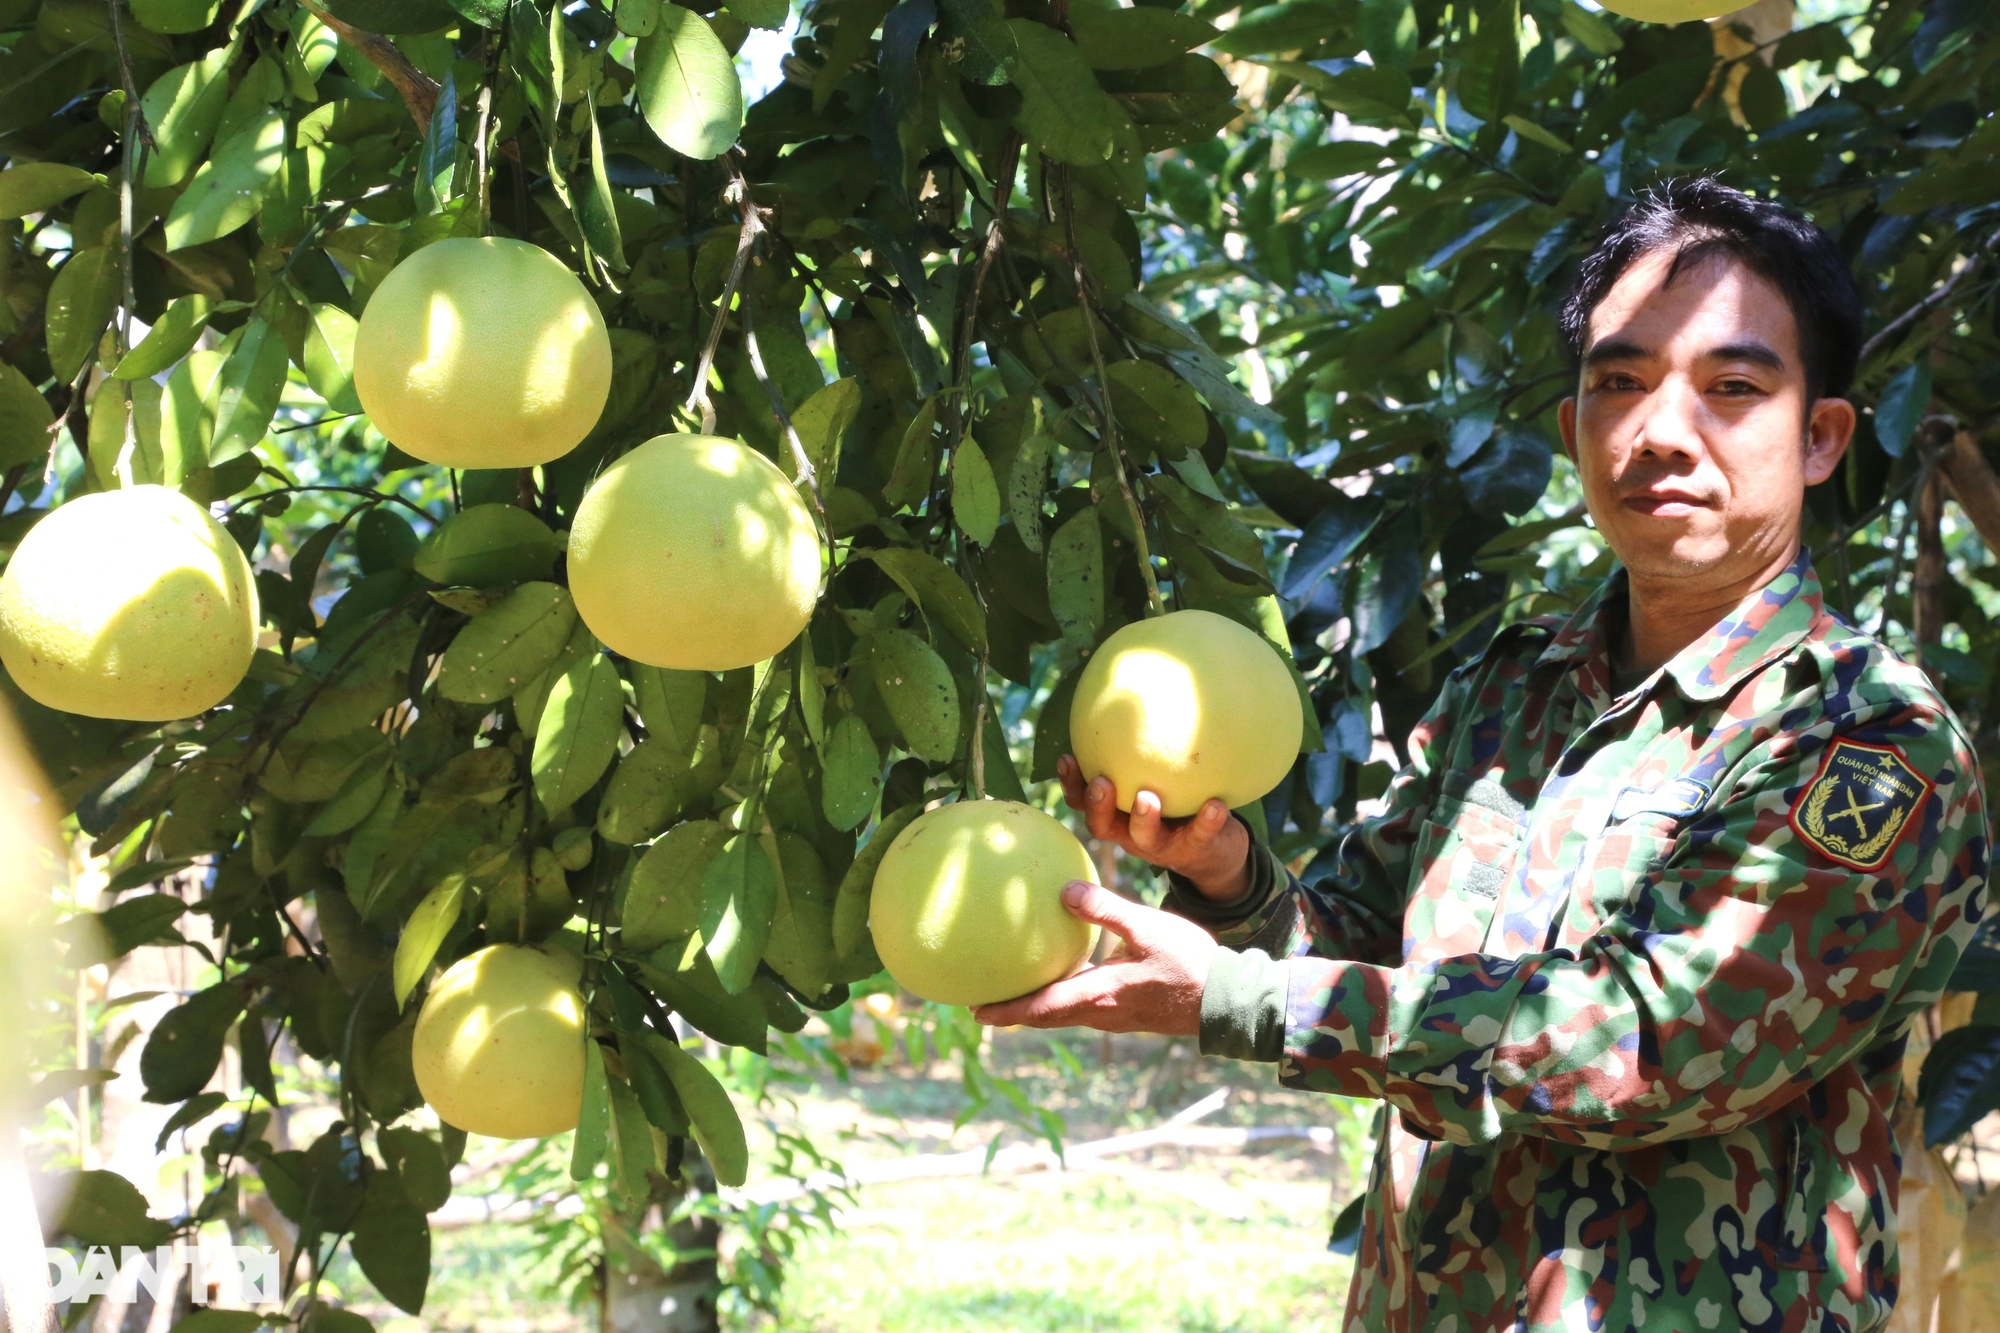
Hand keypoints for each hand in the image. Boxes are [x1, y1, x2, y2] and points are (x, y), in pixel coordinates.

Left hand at [972, 881, 1219, 1035]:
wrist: (1226, 1000)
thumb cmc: (1188, 964)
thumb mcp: (1147, 928)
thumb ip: (1105, 910)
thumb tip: (1064, 892)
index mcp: (1098, 996)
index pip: (1041, 1008)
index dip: (1007, 1011)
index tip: (976, 1010)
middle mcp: (1100, 1013)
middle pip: (1046, 1016)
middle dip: (1014, 1012)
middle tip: (983, 1004)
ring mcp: (1116, 1016)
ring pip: (1065, 1014)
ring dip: (1038, 1006)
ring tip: (1015, 991)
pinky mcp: (1129, 1012)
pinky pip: (1085, 1007)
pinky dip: (1063, 998)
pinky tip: (1066, 976)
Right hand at [1056, 754, 1251, 902]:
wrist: (1214, 853)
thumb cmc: (1178, 803)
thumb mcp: (1157, 779)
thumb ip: (1142, 754)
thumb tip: (1136, 695)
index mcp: (1116, 815)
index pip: (1084, 802)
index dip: (1071, 784)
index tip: (1067, 757)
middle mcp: (1131, 833)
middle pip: (1102, 826)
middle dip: (1098, 805)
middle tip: (1101, 782)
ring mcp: (1161, 845)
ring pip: (1145, 837)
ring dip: (1143, 818)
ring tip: (1148, 797)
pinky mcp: (1193, 850)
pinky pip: (1199, 836)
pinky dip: (1207, 821)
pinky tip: (1216, 804)